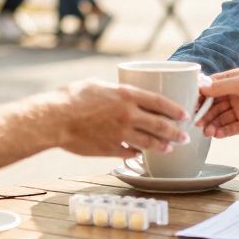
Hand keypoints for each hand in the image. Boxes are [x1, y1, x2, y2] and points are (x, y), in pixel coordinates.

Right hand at [44, 79, 188, 157]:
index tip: (185, 115)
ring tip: (169, 147)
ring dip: (162, 146)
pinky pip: (130, 153)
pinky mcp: (110, 149)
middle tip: (185, 136)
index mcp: (126, 95)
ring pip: (149, 143)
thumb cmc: (71, 98)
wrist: (54, 119)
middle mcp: (127, 115)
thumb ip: (117, 92)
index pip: (160, 102)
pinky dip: (137, 153)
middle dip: (176, 132)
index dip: (175, 109)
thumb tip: (127, 95)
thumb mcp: (98, 85)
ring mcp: (120, 134)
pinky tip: (141, 153)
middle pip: (160, 125)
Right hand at [198, 69, 238, 137]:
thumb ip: (222, 86)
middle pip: (213, 105)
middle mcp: (235, 95)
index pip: (211, 88)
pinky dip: (223, 132)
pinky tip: (216, 134)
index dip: (200, 96)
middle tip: (196, 122)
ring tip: (206, 131)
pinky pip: (231, 129)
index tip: (189, 104)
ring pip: (220, 118)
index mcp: (234, 81)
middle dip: (204, 113)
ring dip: (212, 124)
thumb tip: (200, 86)